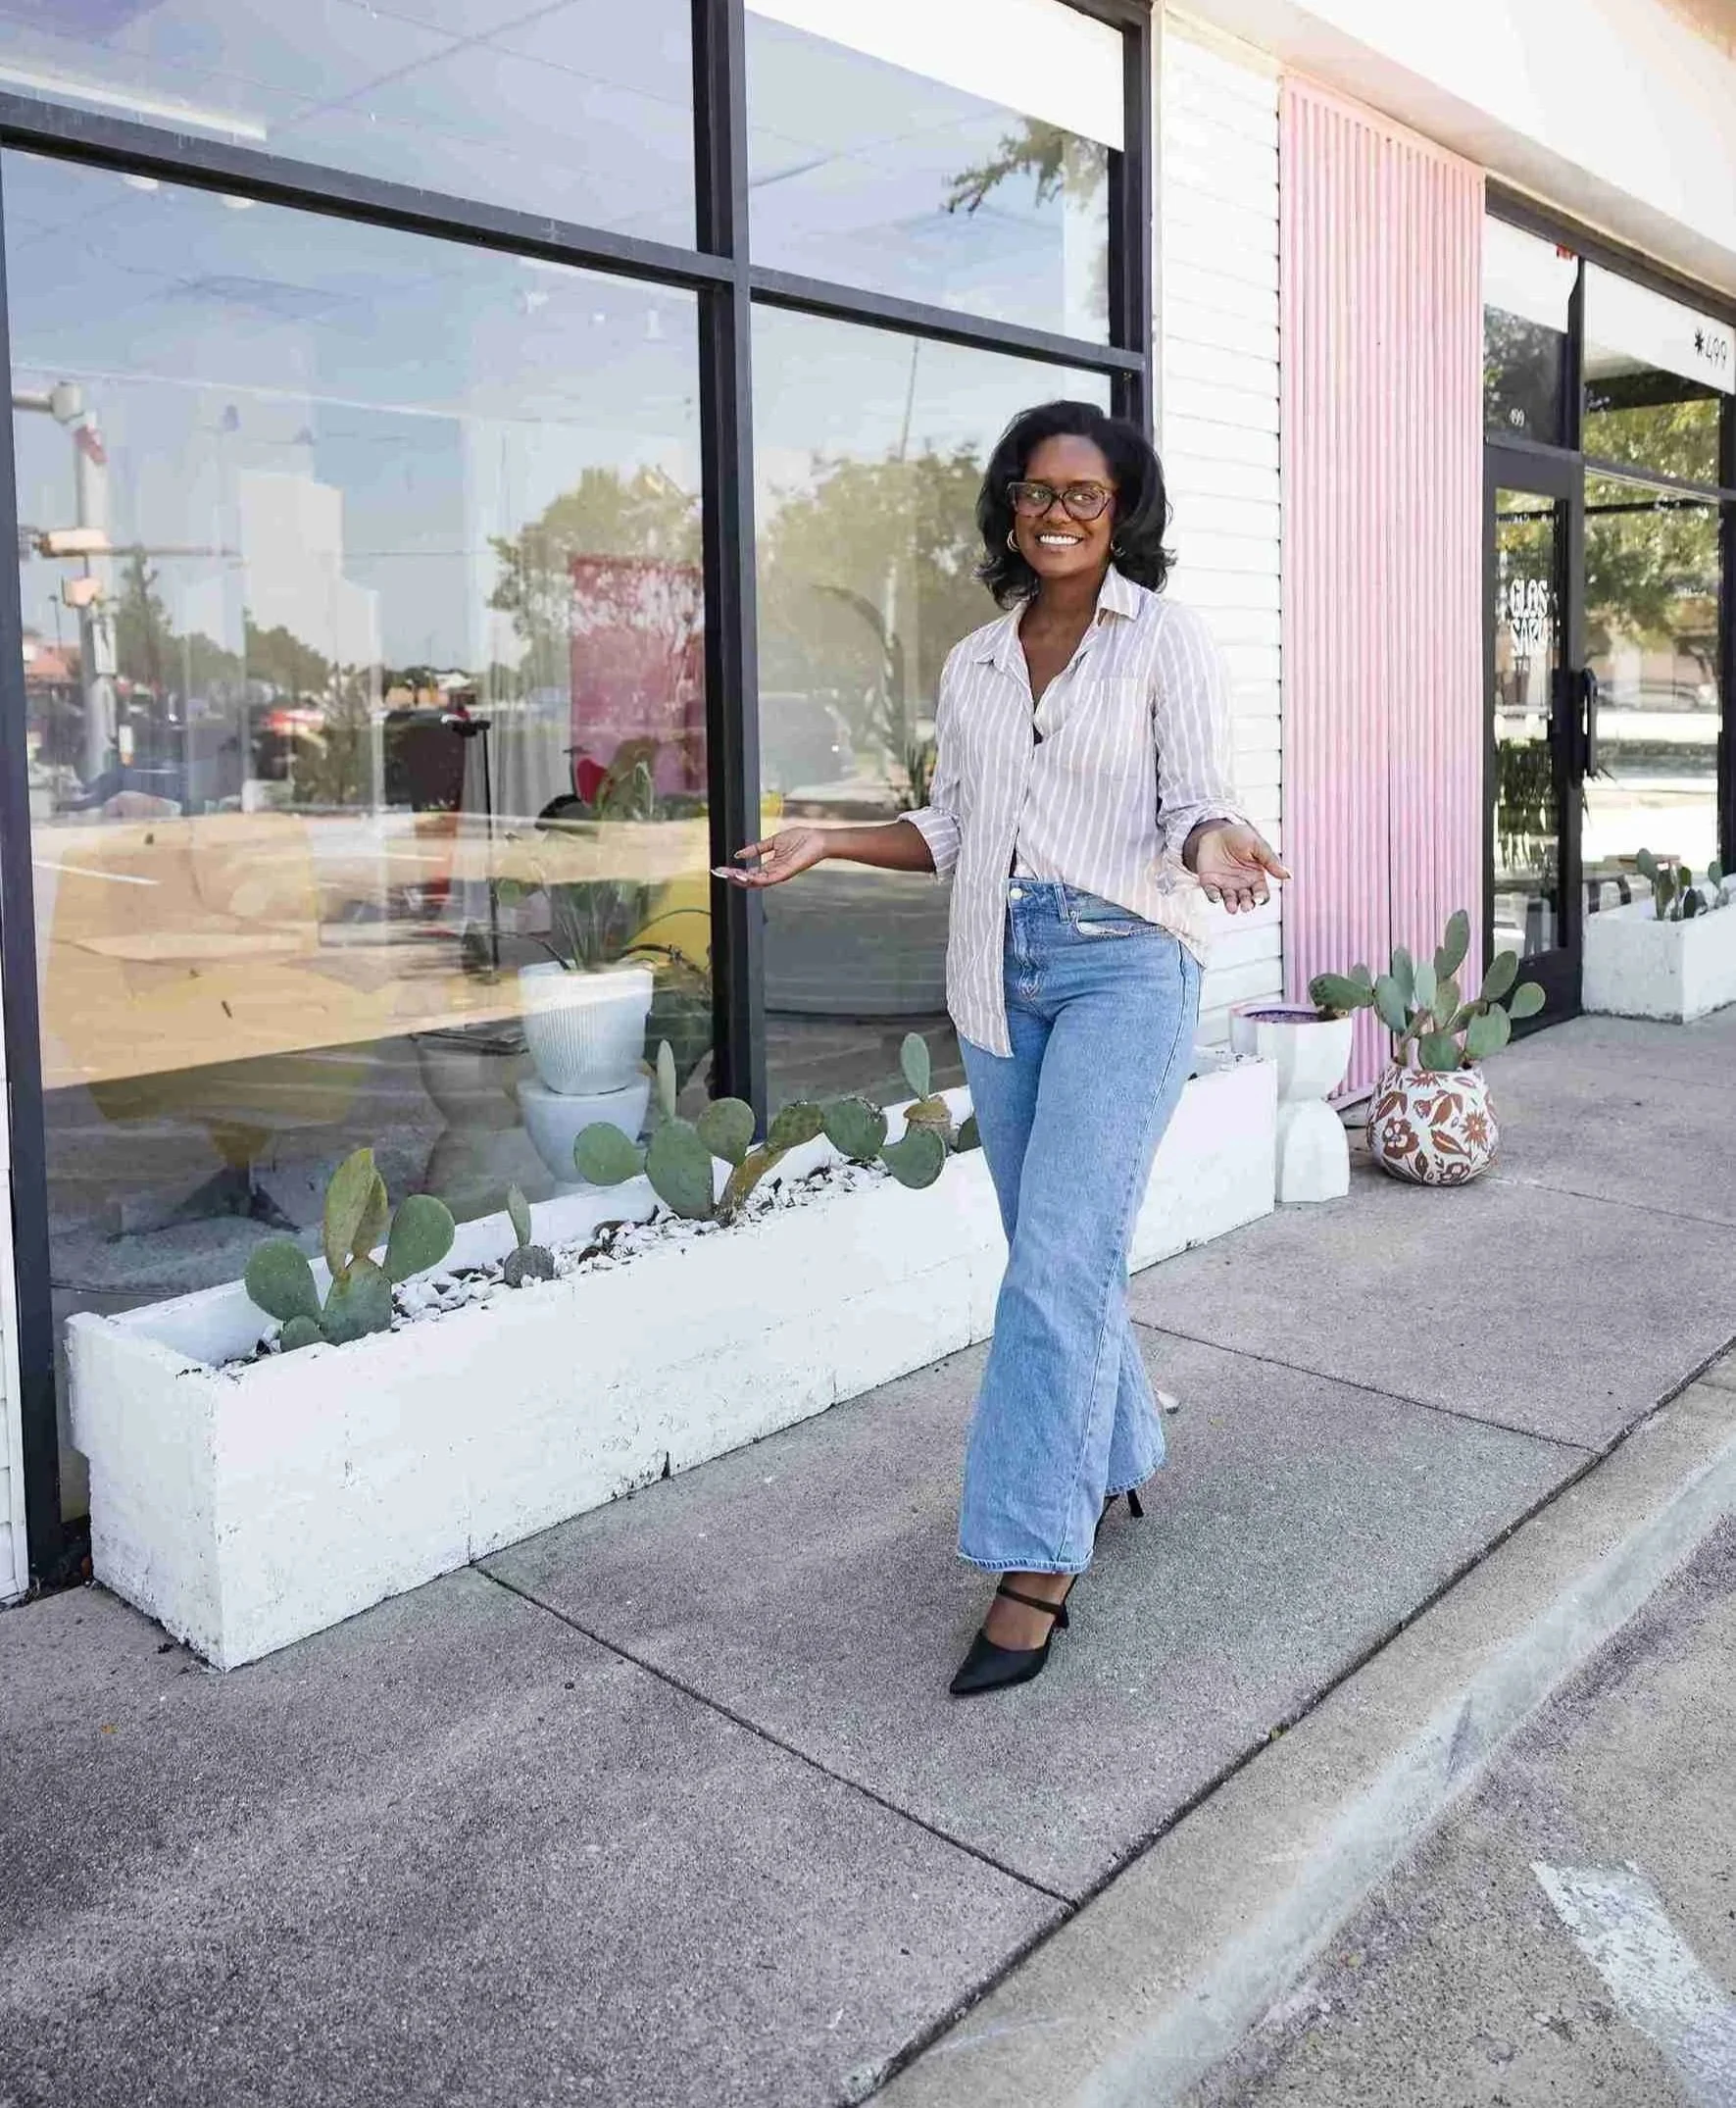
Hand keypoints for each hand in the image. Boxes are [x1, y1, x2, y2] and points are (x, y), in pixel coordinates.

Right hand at [715, 829, 829, 887]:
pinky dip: (754, 878)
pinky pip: (767, 879)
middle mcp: (774, 873)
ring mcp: (779, 874)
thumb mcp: (773, 841)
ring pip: (756, 882)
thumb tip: (739, 854)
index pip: (749, 872)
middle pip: (749, 879)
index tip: (721, 869)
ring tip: (727, 875)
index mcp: (771, 866)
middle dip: (733, 877)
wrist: (818, 839)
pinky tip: (743, 875)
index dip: (734, 872)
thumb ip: (757, 848)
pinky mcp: (785, 873)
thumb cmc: (802, 839)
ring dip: (741, 879)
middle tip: (719, 873)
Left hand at [1185, 821, 1288, 913]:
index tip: (1258, 898)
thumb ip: (1271, 860)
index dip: (1261, 898)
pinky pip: (1211, 892)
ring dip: (1231, 905)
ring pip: (1230, 900)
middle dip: (1246, 904)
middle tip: (1245, 906)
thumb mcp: (1257, 845)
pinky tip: (1215, 897)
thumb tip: (1288, 876)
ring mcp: (1225, 885)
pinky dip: (1213, 896)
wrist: (1216, 831)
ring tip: (1232, 908)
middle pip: (1246, 900)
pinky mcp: (1209, 882)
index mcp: (1256, 878)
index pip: (1261, 894)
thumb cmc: (1240, 837)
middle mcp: (1241, 885)